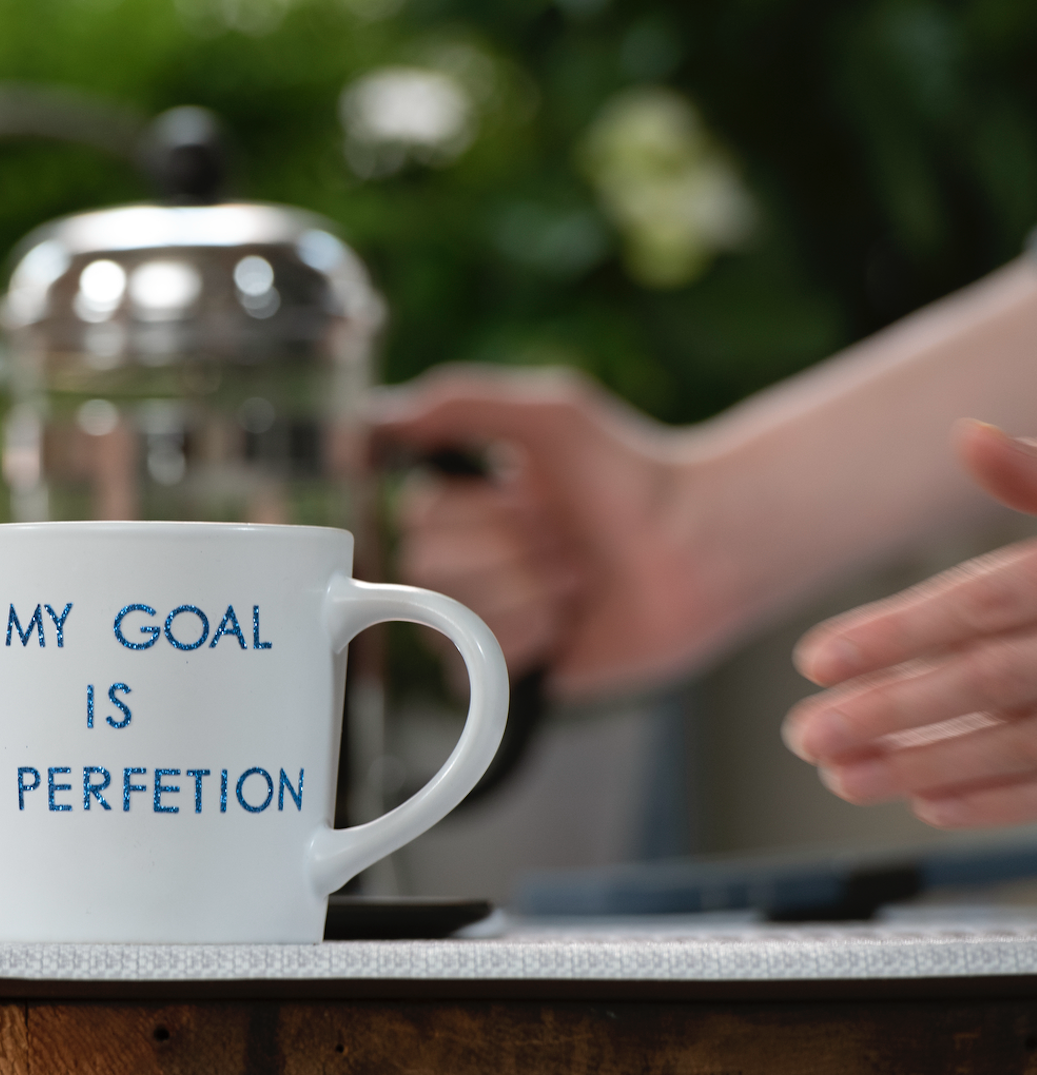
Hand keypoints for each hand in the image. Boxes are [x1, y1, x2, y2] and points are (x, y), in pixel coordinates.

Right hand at [374, 364, 713, 696]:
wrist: (699, 548)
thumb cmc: (631, 473)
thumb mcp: (548, 413)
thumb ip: (458, 401)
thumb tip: (374, 415)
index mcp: (460, 505)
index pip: (413, 516)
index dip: (479, 511)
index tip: (531, 497)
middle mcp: (462, 563)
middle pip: (427, 568)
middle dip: (512, 551)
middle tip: (566, 541)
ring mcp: (479, 619)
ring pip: (452, 616)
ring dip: (531, 593)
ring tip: (577, 580)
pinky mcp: (505, 673)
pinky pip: (473, 668)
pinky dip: (530, 640)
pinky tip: (567, 624)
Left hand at [786, 421, 1036, 826]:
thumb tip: (966, 436)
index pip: (976, 601)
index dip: (891, 632)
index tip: (811, 660)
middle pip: (985, 679)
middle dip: (888, 710)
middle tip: (804, 734)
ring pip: (1020, 741)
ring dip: (925, 764)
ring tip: (842, 778)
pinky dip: (999, 801)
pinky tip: (930, 804)